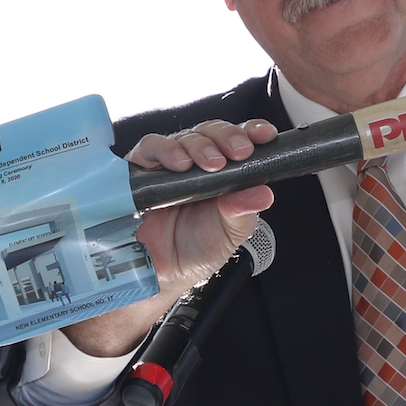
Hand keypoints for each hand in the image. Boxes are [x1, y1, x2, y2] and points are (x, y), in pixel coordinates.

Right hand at [63, 120, 278, 356]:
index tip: (264, 136)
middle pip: (212, 132)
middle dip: (227, 137)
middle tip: (239, 152)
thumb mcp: (231, 233)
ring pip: (184, 136)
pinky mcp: (141, 169)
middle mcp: (196, 162)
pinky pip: (150, 148)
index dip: (251, 132)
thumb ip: (244, 210)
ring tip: (211, 163)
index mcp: (224, 172)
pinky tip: (179, 164)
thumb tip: (264, 193)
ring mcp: (168, 164)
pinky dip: (166, 150)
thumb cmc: (198, 249)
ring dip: (200, 145)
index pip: (239, 140)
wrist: (163, 273)